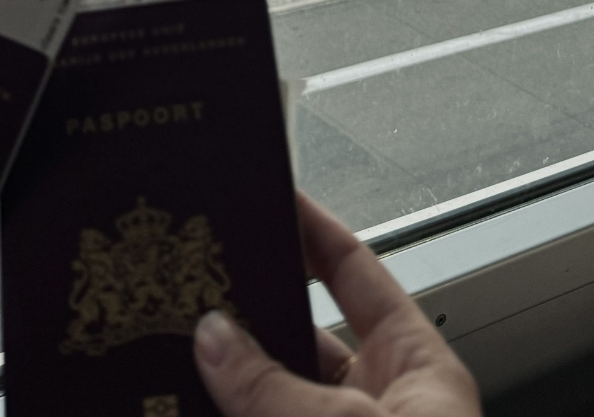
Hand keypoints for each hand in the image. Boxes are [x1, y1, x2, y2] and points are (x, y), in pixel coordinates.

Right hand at [193, 192, 480, 416]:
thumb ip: (274, 385)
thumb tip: (215, 336)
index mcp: (415, 372)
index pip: (357, 275)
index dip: (314, 232)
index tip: (272, 198)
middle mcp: (380, 407)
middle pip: (301, 338)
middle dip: (248, 319)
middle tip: (195, 287)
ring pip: (269, 396)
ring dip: (226, 377)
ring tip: (177, 355)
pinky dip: (217, 408)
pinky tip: (182, 398)